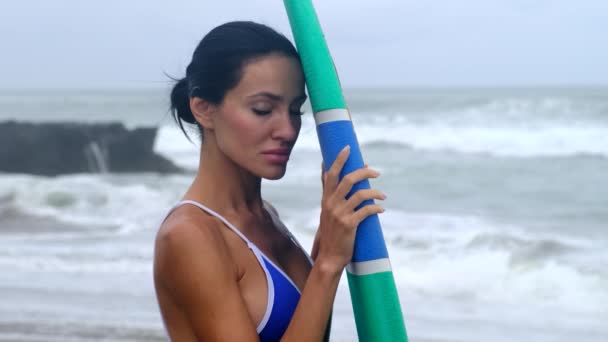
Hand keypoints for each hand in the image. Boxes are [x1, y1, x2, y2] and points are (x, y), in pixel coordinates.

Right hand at [313, 146, 385, 272]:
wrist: (329, 258)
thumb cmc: (331, 234)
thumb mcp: (327, 213)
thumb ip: (331, 196)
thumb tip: (339, 180)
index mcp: (325, 200)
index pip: (330, 174)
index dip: (339, 160)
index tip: (347, 148)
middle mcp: (331, 204)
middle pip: (348, 179)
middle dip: (363, 172)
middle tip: (376, 172)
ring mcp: (340, 214)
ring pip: (361, 193)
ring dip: (375, 192)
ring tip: (383, 196)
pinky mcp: (350, 224)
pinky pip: (367, 210)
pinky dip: (376, 207)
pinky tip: (381, 209)